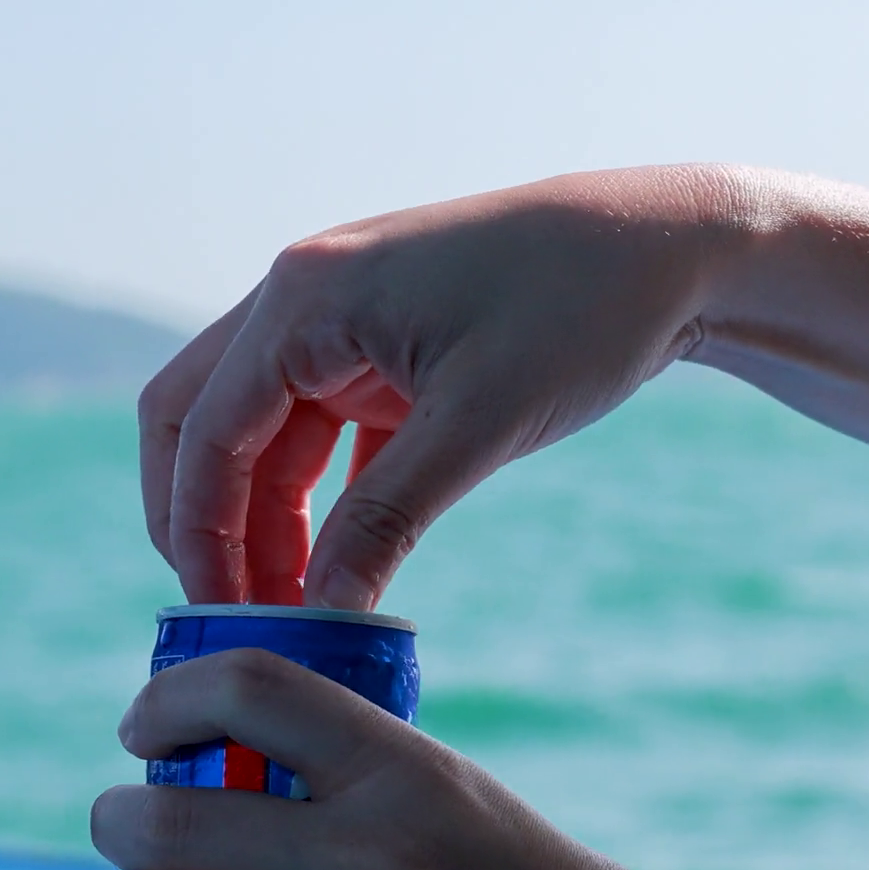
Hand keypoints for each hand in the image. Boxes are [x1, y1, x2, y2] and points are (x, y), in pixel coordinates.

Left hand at [88, 648, 731, 869]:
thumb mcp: (444, 791)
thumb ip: (340, 769)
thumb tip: (201, 757)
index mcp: (402, 770)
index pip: (251, 689)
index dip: (167, 700)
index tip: (142, 734)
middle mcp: (380, 858)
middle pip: (176, 821)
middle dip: (114, 823)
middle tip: (117, 830)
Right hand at [139, 165, 750, 607]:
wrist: (669, 249)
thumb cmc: (577, 312)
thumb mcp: (478, 425)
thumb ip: (385, 519)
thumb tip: (321, 612)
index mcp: (304, 299)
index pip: (205, 431)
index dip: (199, 534)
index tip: (223, 620)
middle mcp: (304, 300)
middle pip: (200, 423)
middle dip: (205, 523)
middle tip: (233, 614)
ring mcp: (343, 322)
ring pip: (262, 435)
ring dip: (266, 521)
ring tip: (296, 610)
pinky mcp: (387, 351)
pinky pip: (322, 435)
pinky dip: (322, 501)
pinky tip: (340, 568)